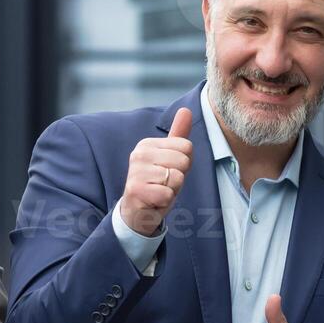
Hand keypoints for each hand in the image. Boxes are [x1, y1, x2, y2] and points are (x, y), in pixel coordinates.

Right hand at [118, 107, 192, 236]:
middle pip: (184, 161)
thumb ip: (178, 136)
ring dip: (172, 190)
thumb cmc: (156, 184)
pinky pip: (168, 194)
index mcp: (148, 144)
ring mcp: (136, 172)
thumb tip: (185, 110)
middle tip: (164, 184)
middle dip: (179, 177)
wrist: (136, 213)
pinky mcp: (136, 190)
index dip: (184, 164)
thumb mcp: (169, 158)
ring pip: (177, 178)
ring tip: (159, 192)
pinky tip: (154, 201)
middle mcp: (139, 154)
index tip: (169, 172)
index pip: (187, 147)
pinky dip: (165, 202)